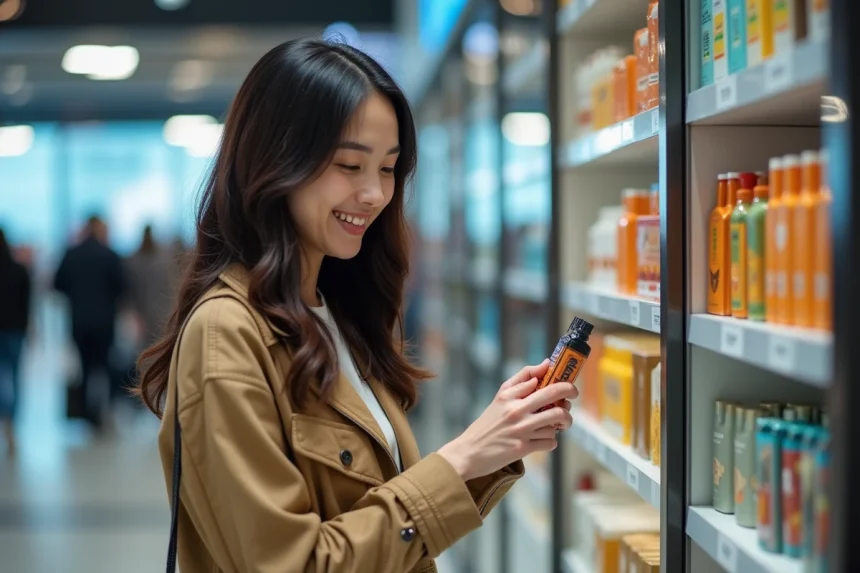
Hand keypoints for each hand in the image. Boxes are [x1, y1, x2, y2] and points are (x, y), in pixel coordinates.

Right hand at [437, 360, 577, 481]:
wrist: (470, 451)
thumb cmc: (488, 423)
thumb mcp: (501, 396)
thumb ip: (523, 378)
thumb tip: (546, 364)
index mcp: (510, 396)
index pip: (544, 382)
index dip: (563, 382)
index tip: (569, 386)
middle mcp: (516, 411)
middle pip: (555, 399)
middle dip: (569, 398)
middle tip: (570, 400)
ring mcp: (521, 431)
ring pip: (556, 422)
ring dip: (561, 423)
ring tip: (556, 423)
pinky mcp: (523, 448)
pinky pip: (550, 442)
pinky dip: (551, 440)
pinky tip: (542, 438)